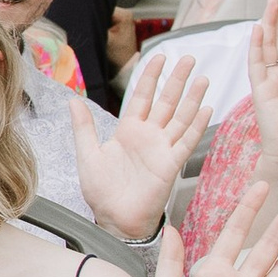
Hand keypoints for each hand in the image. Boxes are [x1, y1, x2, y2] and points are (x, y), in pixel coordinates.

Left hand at [69, 53, 209, 241]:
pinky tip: (205, 109)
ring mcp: (162, 149)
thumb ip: (84, 126)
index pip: (143, 97)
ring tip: (202, 78)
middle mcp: (148, 136)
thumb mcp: (87, 153)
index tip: (158, 57)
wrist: (114, 219)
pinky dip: (196, 125)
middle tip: (189, 59)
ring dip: (192, 98)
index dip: (151, 77)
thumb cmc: (102, 191)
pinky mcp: (170, 164)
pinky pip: (186, 141)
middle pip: (166, 101)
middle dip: (177, 80)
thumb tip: (73, 99)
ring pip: (180, 117)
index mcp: (128, 131)